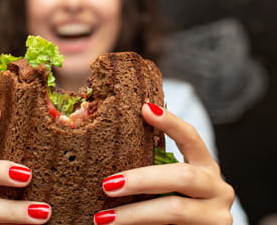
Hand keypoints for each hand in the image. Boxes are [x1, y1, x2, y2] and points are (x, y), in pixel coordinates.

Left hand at [94, 103, 234, 224]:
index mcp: (204, 167)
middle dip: (140, 180)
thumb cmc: (173, 211)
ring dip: (134, 214)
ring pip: (175, 209)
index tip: (144, 108)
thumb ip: (152, 172)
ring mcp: (217, 215)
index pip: (191, 138)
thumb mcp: (167, 188)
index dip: (170, 122)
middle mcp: (217, 187)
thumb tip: (107, 163)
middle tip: (107, 185)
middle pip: (182, 176)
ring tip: (104, 218)